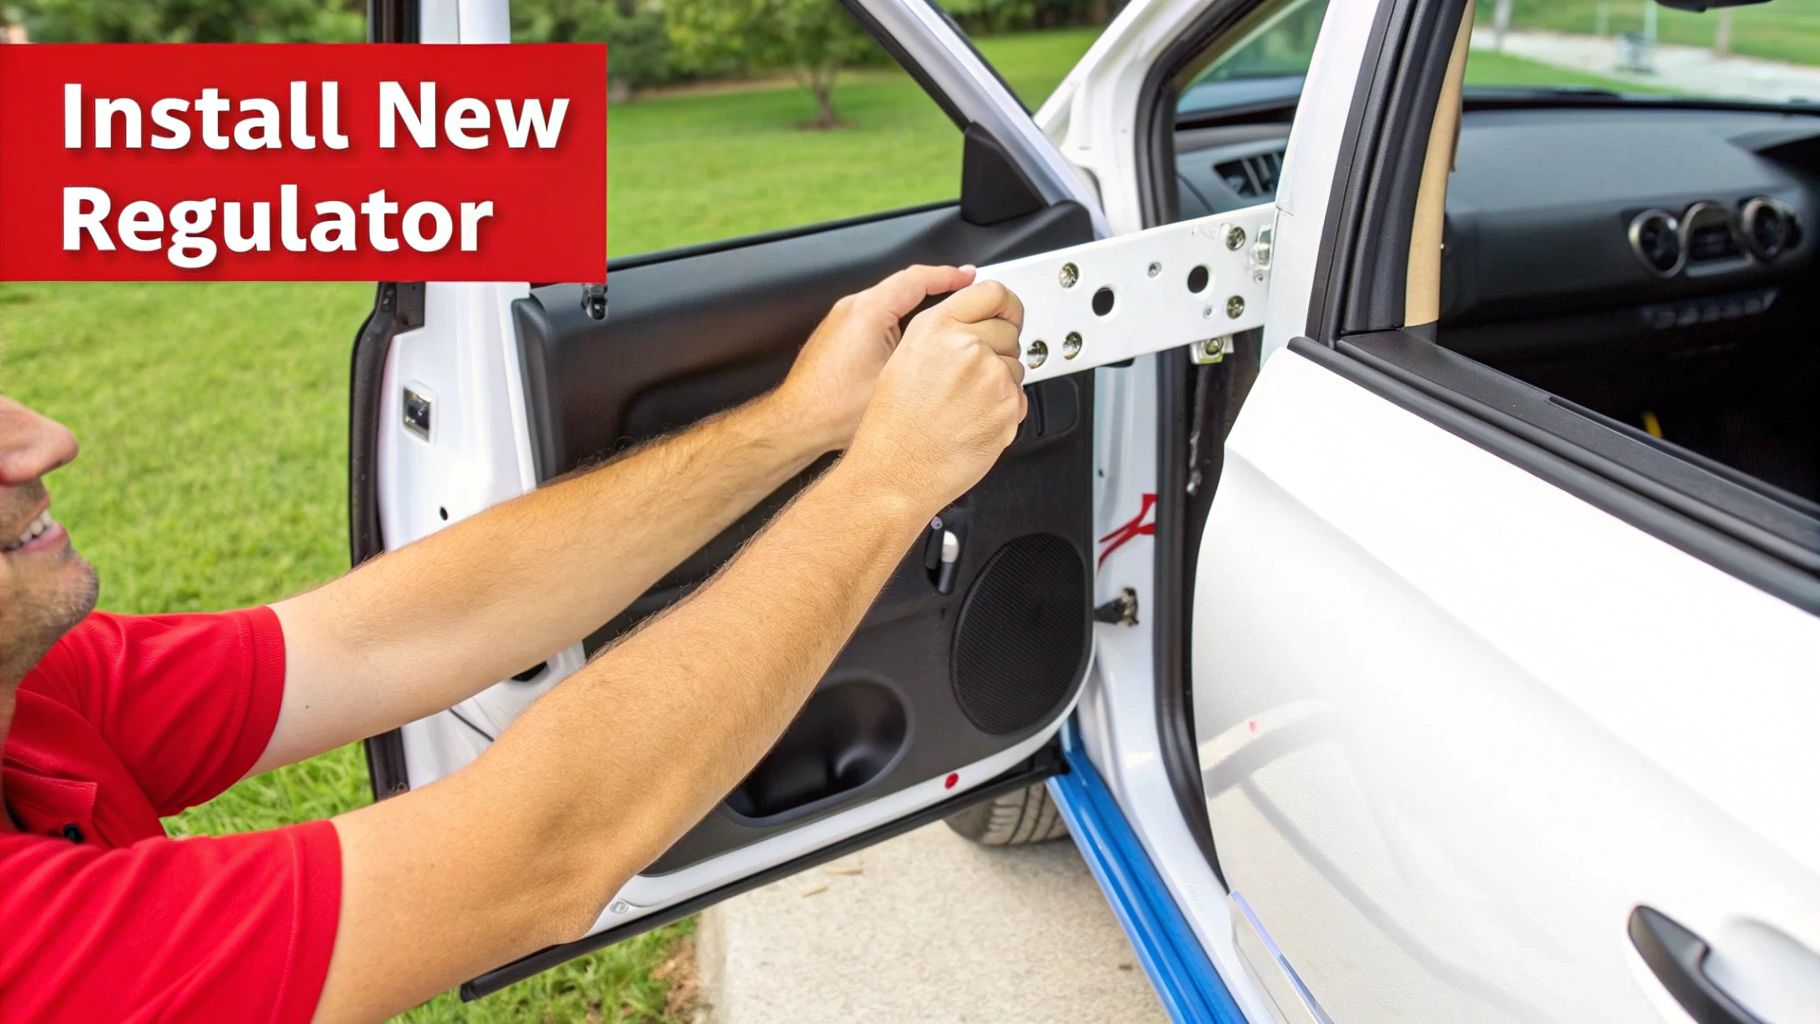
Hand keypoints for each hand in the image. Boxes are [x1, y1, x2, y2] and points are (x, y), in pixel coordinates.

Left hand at [774, 264, 977, 452]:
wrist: (796, 423)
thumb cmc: (833, 409)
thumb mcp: (895, 380)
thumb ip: (926, 354)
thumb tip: (954, 347)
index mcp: (869, 311)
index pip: (917, 278)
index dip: (949, 276)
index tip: (968, 276)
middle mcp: (851, 308)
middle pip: (903, 284)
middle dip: (936, 287)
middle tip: (962, 291)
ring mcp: (841, 319)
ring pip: (888, 300)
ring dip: (916, 304)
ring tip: (943, 316)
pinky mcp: (836, 334)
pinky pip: (873, 315)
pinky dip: (897, 318)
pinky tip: (912, 338)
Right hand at [843, 280, 1026, 516]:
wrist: (896, 471)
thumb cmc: (893, 426)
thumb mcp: (904, 358)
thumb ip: (944, 331)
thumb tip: (976, 323)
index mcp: (937, 328)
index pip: (993, 292)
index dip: (1006, 304)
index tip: (1009, 311)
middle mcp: (966, 346)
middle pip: (1010, 330)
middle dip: (999, 348)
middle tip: (973, 376)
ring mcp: (991, 376)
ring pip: (1016, 366)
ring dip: (1000, 381)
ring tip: (966, 404)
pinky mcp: (1008, 406)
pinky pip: (1019, 398)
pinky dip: (1004, 409)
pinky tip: (974, 420)